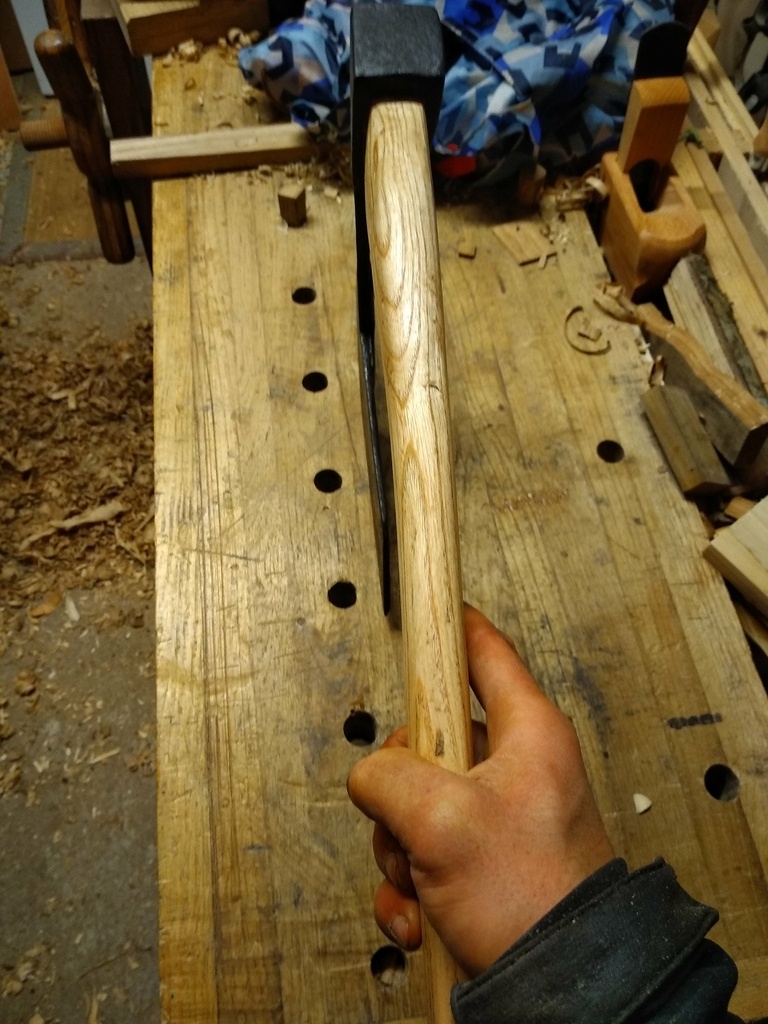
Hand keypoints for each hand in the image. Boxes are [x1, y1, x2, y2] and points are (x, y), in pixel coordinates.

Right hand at [347, 605, 613, 977]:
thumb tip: (371, 775)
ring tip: (423, 883)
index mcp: (528, 734)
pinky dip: (409, 886)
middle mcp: (515, 769)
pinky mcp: (480, 861)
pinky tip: (420, 916)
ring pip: (414, 803)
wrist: (559, 993)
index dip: (449, 624)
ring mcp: (495, 818)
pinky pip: (421, 852)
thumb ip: (388, 776)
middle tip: (410, 825)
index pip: (484, 652)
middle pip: (426, 741)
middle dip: (397, 793)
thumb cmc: (535, 903)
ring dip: (400, 850)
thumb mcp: (443, 821)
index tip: (428, 603)